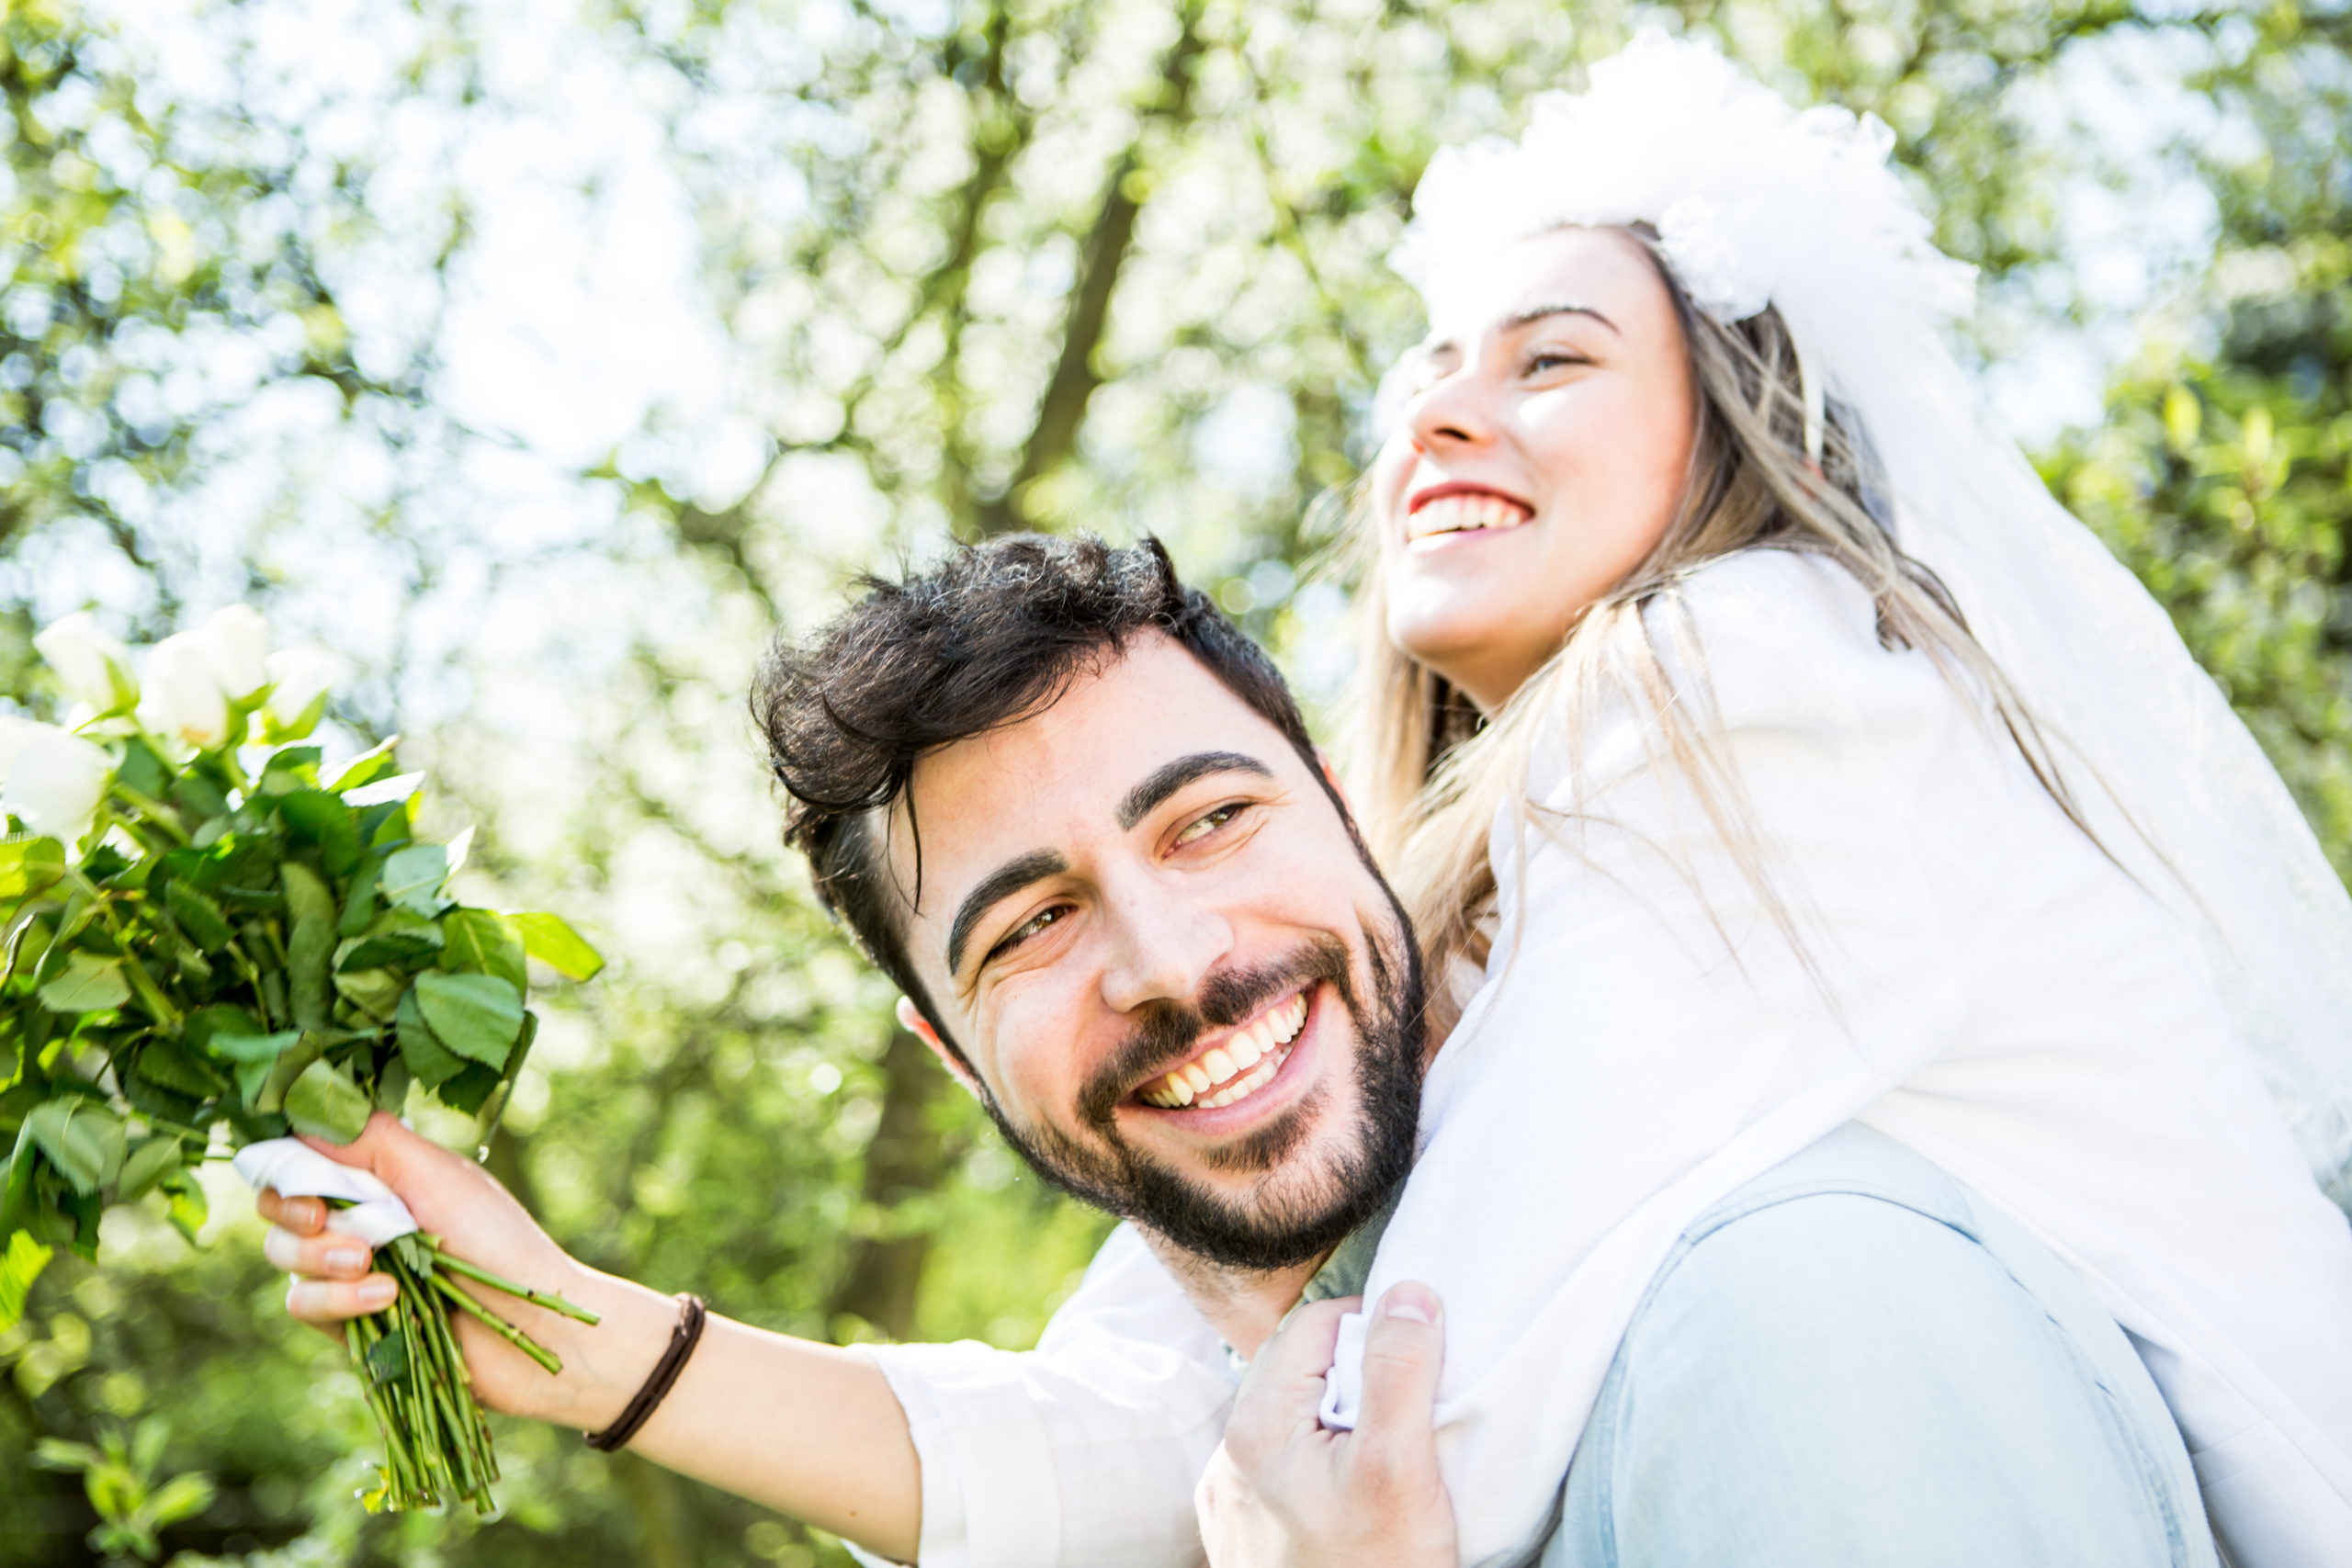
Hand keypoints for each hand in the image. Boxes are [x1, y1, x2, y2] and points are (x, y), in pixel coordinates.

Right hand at [257, 1112, 672, 1429]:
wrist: (533, 1329)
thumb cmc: (499, 1241)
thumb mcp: (438, 1176)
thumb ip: (373, 1142)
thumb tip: (304, 1117)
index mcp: (383, 1175)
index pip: (303, 1157)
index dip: (287, 1165)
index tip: (304, 1176)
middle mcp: (361, 1217)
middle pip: (279, 1206)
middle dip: (294, 1212)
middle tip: (321, 1218)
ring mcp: (351, 1271)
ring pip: (284, 1256)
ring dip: (318, 1257)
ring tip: (369, 1264)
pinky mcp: (349, 1322)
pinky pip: (304, 1304)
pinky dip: (337, 1299)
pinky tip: (383, 1297)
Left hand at [1195, 1282, 1456, 1567]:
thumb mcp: (1402, 1465)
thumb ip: (1401, 1370)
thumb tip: (1409, 1292)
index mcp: (1255, 1428)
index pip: (1315, 1326)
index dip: (1374, 1332)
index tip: (1419, 1364)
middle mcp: (1227, 1460)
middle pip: (1299, 1370)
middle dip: (1356, 1374)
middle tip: (1408, 1413)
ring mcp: (1231, 1501)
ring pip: (1293, 1419)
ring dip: (1341, 1418)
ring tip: (1388, 1456)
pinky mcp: (1243, 1535)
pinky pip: (1283, 1468)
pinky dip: (1323, 1463)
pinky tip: (1357, 1494)